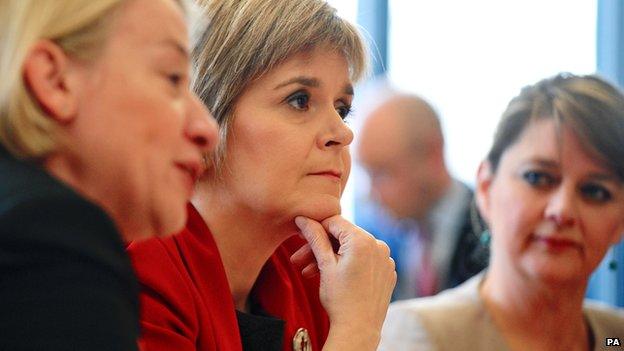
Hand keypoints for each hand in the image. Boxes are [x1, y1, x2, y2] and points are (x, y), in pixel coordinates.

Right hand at [292, 215, 395, 349]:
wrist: (358, 329)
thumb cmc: (340, 299)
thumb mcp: (324, 265)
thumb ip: (315, 237)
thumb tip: (303, 219)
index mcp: (363, 240)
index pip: (335, 221)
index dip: (315, 227)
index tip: (301, 235)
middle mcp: (379, 245)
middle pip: (343, 237)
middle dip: (320, 247)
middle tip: (298, 260)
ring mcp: (385, 259)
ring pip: (353, 249)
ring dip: (331, 257)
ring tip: (310, 272)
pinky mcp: (387, 271)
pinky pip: (365, 260)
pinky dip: (348, 265)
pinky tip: (332, 277)